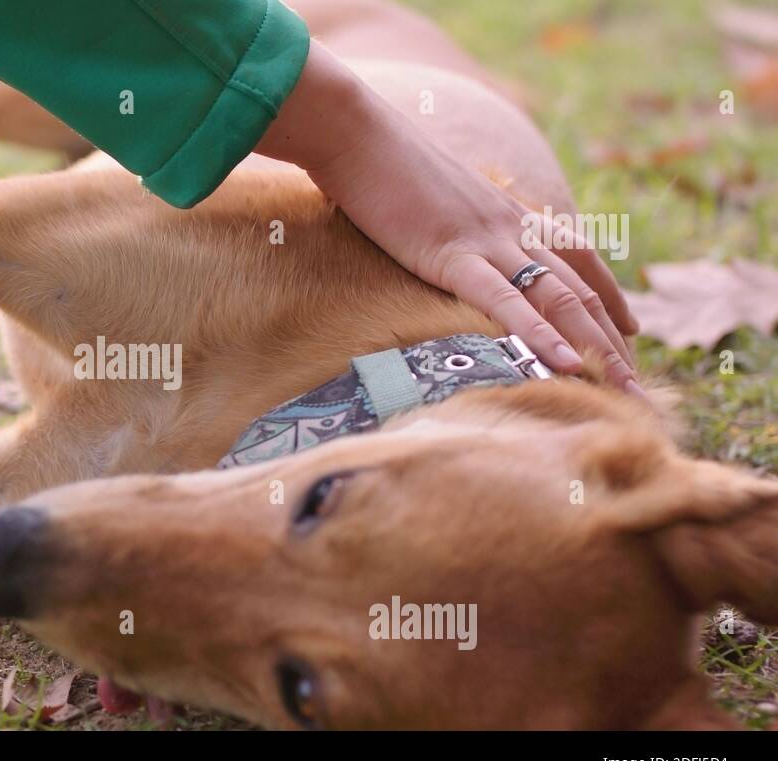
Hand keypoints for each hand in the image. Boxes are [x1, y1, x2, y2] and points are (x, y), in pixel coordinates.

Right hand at [257, 41, 641, 394]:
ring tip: (625, 389)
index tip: (630, 332)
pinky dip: (542, 334)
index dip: (609, 296)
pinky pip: (507, 301)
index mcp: (507, 213)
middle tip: (640, 387)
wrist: (355, 135)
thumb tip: (448, 243)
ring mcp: (487, 241)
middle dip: (614, 340)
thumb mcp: (431, 198)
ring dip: (598, 347)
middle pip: (581, 288)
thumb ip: (454, 223)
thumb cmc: (379, 165)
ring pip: (560, 298)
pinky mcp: (453, 255)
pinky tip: (569, 365)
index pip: (578, 257)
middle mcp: (512, 227)